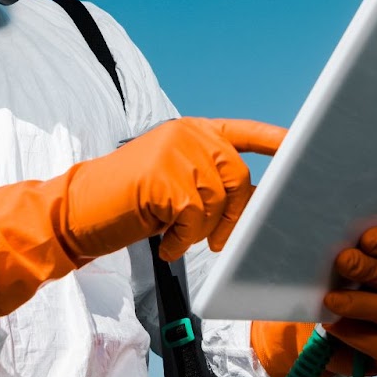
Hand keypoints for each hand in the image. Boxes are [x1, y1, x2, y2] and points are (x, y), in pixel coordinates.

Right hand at [63, 117, 284, 260]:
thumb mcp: (172, 181)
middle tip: (218, 239)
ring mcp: (174, 153)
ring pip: (218, 201)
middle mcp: (186, 135)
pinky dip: (183, 239)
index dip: (275, 140)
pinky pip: (194, 217)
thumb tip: (254, 202)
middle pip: (238, 176)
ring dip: (202, 230)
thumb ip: (207, 179)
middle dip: (234, 214)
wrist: (76, 211)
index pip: (243, 132)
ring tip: (176, 236)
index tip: (301, 147)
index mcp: (192, 131)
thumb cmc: (125, 202)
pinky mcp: (162, 178)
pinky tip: (165, 244)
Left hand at [322, 225, 376, 376]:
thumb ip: (342, 257)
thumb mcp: (339, 272)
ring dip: (361, 304)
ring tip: (332, 301)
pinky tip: (335, 329)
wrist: (332, 337)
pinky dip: (357, 337)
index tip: (365, 240)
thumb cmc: (340, 292)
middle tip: (343, 262)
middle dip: (370, 268)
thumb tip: (322, 242)